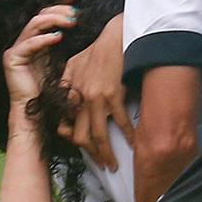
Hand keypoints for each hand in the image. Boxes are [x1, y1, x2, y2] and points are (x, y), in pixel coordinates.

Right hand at [3, 4, 75, 107]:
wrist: (36, 109)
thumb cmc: (51, 87)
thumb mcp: (63, 59)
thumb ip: (68, 42)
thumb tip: (82, 23)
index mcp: (37, 39)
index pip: (46, 15)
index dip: (59, 4)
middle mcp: (25, 41)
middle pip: (40, 15)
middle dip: (59, 11)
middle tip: (76, 13)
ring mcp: (16, 48)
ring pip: (34, 24)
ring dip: (54, 20)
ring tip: (71, 22)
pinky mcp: (12, 58)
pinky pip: (28, 43)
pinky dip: (44, 38)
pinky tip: (58, 37)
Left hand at [52, 17, 132, 170]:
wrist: (116, 37)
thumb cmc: (98, 49)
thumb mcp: (74, 63)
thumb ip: (66, 81)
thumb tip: (67, 97)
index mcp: (71, 94)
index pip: (69, 127)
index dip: (78, 143)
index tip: (89, 151)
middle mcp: (81, 99)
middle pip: (82, 137)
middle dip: (92, 155)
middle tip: (104, 165)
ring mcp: (97, 98)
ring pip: (99, 134)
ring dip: (107, 153)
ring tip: (115, 164)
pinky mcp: (114, 94)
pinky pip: (120, 121)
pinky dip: (128, 135)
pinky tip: (135, 144)